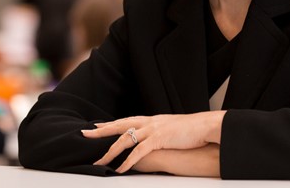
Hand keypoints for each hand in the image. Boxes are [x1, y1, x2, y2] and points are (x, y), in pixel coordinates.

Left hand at [81, 111, 224, 172]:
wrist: (205, 127)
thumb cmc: (191, 131)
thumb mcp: (171, 129)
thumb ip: (159, 132)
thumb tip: (153, 140)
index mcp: (152, 119)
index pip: (126, 120)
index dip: (110, 124)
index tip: (96, 125)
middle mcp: (149, 122)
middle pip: (119, 125)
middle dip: (101, 131)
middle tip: (84, 134)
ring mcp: (153, 129)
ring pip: (125, 139)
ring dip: (110, 151)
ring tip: (98, 161)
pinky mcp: (158, 139)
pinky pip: (138, 152)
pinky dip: (127, 162)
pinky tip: (119, 169)